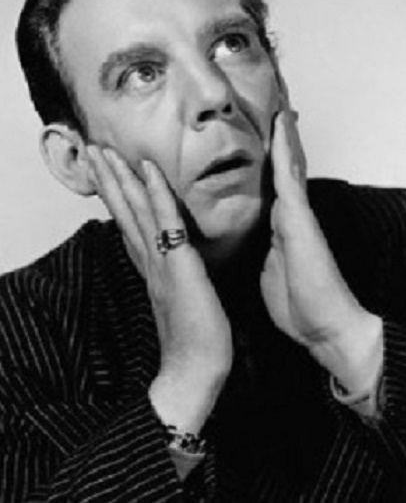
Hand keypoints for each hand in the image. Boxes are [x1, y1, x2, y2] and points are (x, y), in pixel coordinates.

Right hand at [87, 146, 231, 431]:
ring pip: (137, 212)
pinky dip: (157, 195)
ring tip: (104, 152)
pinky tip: (148, 170)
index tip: (107, 173)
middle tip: (93, 151)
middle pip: (124, 213)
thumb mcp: (179, 300)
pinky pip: (167, 223)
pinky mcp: (179, 265)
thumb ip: (171, 277)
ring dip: (120, 179)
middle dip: (109, 180)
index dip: (118, 198)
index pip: (130, 225)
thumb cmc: (194, 340)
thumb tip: (175, 262)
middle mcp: (150, 261)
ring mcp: (161, 262)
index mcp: (151, 269)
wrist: (196, 371)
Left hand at [260, 110, 381, 390]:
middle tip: (275, 109)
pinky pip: (288, 179)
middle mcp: (290, 214)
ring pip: (288, 166)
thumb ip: (265, 247)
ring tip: (280, 106)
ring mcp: (297, 215)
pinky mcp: (300, 220)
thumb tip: (256, 239)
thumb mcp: (270, 269)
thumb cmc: (298, 303)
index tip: (261, 136)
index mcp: (279, 226)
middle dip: (280, 141)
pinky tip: (281, 126)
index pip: (274, 185)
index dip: (270, 160)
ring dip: (285, 136)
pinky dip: (285, 151)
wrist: (324, 325)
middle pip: (284, 169)